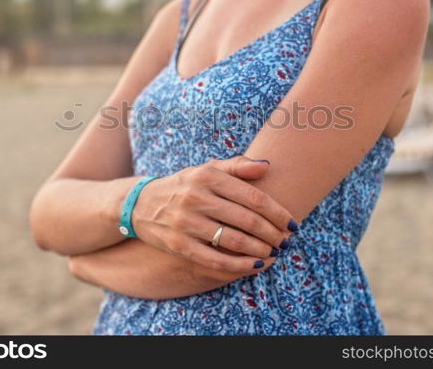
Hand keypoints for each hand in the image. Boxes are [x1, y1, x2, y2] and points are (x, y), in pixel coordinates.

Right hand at [131, 156, 297, 273]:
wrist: (140, 204)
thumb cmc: (184, 185)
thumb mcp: (206, 169)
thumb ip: (237, 166)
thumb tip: (267, 166)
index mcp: (207, 176)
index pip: (252, 196)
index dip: (277, 212)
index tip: (292, 223)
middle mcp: (196, 197)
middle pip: (247, 220)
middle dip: (273, 234)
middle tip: (287, 241)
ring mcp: (186, 222)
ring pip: (233, 241)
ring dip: (260, 250)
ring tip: (274, 253)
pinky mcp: (178, 245)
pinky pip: (214, 260)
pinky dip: (239, 266)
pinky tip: (254, 265)